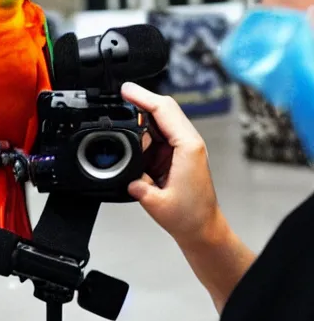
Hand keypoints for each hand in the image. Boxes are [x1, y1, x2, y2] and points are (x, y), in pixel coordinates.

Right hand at [122, 82, 220, 245]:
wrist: (202, 229)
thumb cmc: (190, 217)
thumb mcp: (157, 203)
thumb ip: (138, 186)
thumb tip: (125, 174)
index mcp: (188, 147)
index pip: (164, 111)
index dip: (142, 97)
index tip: (125, 90)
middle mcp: (188, 142)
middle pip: (162, 109)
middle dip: (140, 100)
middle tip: (118, 97)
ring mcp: (182, 147)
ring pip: (159, 120)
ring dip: (140, 118)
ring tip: (121, 119)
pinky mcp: (176, 153)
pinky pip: (157, 134)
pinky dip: (142, 131)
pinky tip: (131, 136)